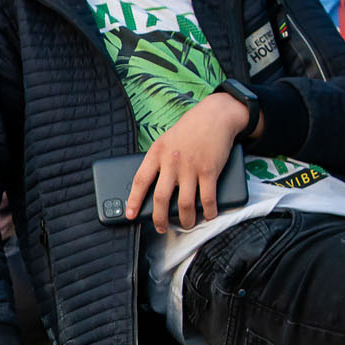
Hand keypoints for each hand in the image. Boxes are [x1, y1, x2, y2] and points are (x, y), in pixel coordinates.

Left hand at [127, 92, 247, 232]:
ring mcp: (191, 167)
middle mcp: (172, 161)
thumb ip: (158, 161)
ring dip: (185, 219)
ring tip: (186, 224)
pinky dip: (208, 211)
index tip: (129, 215)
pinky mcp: (210, 170)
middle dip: (159, 218)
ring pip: (185, 203)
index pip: (140, 181)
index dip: (133, 200)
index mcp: (156, 153)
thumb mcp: (165, 142)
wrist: (215, 116)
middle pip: (160, 197)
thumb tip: (151, 188)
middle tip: (161, 228)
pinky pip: (207, 197)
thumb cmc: (188, 131)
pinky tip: (208, 215)